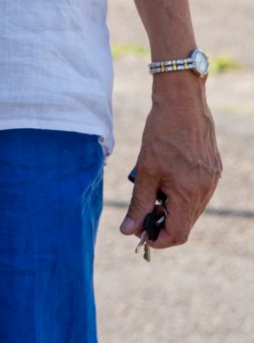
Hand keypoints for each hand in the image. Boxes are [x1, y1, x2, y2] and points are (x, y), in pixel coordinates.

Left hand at [121, 79, 220, 249]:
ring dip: (173, 209)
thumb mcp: (146, 170)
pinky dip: (182, 195)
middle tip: (143, 211)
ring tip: (154, 191)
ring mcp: (212, 180)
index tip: (142, 235)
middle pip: (185, 224)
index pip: (178, 234)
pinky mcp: (214, 170)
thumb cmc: (161, 133)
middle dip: (163, 223)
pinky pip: (199, 193)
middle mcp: (205, 190)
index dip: (158, 240)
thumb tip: (128, 231)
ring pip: (192, 209)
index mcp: (189, 194)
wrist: (182, 102)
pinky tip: (168, 179)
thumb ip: (139, 203)